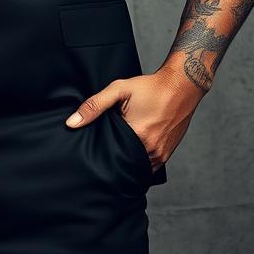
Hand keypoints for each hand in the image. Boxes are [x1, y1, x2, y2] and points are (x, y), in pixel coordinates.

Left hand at [63, 67, 200, 173]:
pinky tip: (131, 151)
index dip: (100, 154)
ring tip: (116, 152)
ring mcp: (161, 155)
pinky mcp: (167, 155)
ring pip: (137, 167)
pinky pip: (149, 167)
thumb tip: (72, 123)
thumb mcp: (119, 89)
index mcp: (137, 136)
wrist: (181, 86)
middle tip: (101, 153)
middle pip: (124, 163)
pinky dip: (139, 161)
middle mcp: (151, 150)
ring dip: (127, 162)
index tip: (92, 153)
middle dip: (113, 160)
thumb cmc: (150, 87)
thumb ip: (94, 105)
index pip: (110, 155)